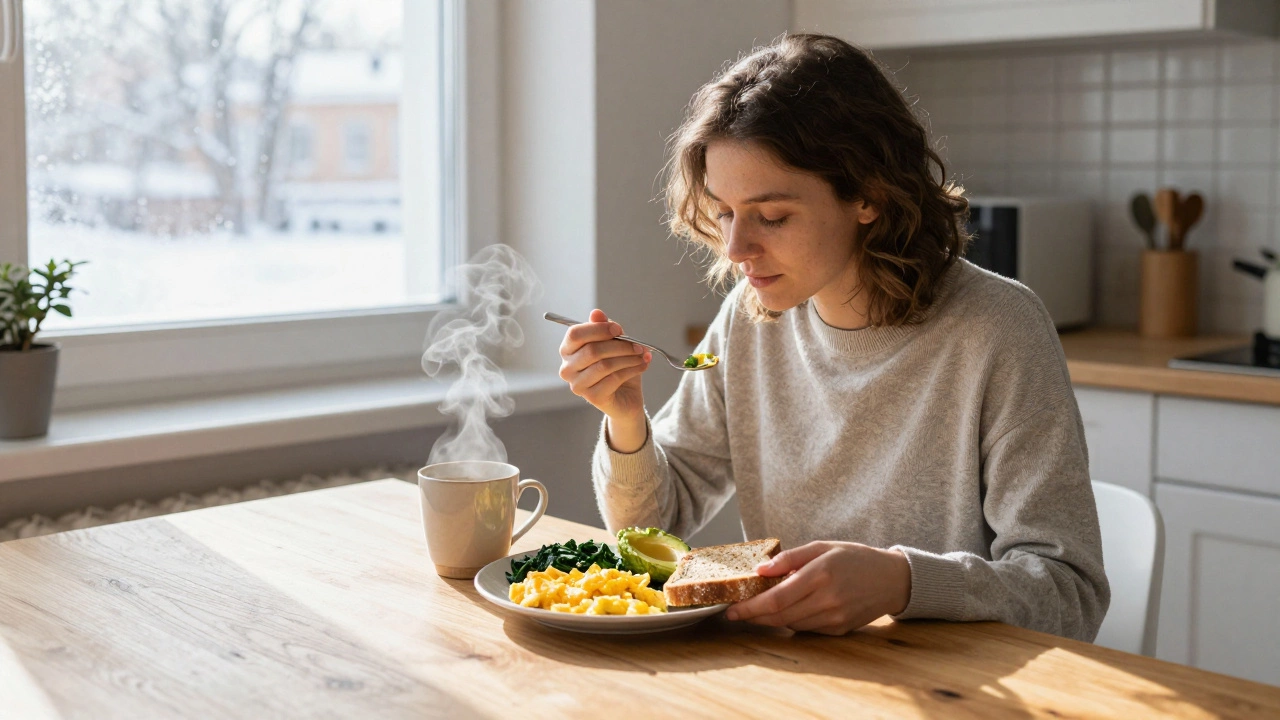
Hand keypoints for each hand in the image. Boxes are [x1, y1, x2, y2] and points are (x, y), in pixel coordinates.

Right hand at [557, 309, 650, 445]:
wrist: (625, 396)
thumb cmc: (616, 366)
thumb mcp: (612, 343)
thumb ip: (603, 328)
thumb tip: (596, 313)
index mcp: (568, 350)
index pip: (575, 334)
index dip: (598, 329)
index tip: (619, 329)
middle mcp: (567, 369)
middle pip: (592, 350)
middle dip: (620, 345)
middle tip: (638, 345)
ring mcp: (578, 385)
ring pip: (605, 365)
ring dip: (629, 358)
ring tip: (642, 355)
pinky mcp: (592, 397)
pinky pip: (614, 379)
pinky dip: (632, 369)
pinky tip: (642, 366)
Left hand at [724, 541, 911, 634]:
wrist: (892, 579)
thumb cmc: (855, 558)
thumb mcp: (822, 547)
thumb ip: (790, 558)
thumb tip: (759, 570)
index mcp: (821, 575)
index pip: (776, 598)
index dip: (750, 606)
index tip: (731, 609)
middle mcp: (827, 600)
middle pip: (779, 616)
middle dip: (753, 616)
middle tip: (735, 613)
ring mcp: (834, 618)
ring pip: (790, 624)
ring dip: (771, 619)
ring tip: (758, 608)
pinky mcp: (839, 629)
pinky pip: (806, 629)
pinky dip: (791, 621)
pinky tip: (787, 610)